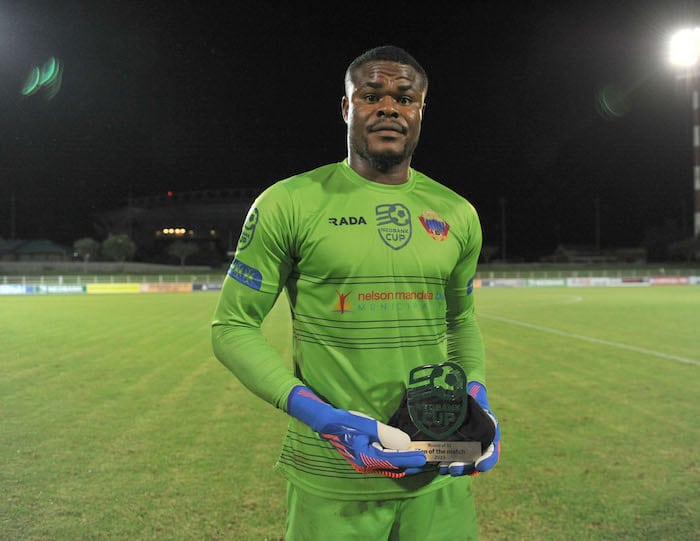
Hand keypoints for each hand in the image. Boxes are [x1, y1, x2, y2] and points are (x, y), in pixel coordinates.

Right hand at [287, 386, 426, 477]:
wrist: (327, 424)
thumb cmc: (346, 422)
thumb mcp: (368, 425)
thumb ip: (386, 434)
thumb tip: (405, 443)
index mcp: (366, 458)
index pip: (394, 459)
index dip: (410, 458)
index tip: (424, 456)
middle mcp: (366, 465)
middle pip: (394, 467)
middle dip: (410, 463)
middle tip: (426, 458)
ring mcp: (365, 464)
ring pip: (390, 466)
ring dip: (404, 462)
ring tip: (418, 456)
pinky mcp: (365, 460)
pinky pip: (384, 463)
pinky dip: (395, 459)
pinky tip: (402, 454)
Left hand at [439, 381, 500, 475]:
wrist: (462, 398)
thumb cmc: (471, 396)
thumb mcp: (476, 394)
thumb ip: (476, 393)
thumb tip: (473, 386)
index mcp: (489, 435)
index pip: (491, 452)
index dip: (487, 460)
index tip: (480, 465)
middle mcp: (479, 446)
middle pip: (474, 462)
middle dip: (464, 467)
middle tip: (453, 469)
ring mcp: (465, 449)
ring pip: (461, 463)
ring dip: (451, 466)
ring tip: (441, 467)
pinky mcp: (451, 448)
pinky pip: (448, 458)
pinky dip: (442, 461)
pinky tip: (433, 462)